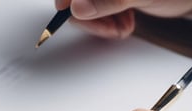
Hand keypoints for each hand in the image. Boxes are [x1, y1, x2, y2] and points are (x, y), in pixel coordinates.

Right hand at [55, 0, 191, 37]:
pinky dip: (107, 23)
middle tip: (111, 27)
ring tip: (123, 27)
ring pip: (85, 8)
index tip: (68, 13)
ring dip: (101, 23)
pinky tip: (124, 23)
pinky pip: (97, 13)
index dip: (67, 1)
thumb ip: (108, 0)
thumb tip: (78, 7)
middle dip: (90, 17)